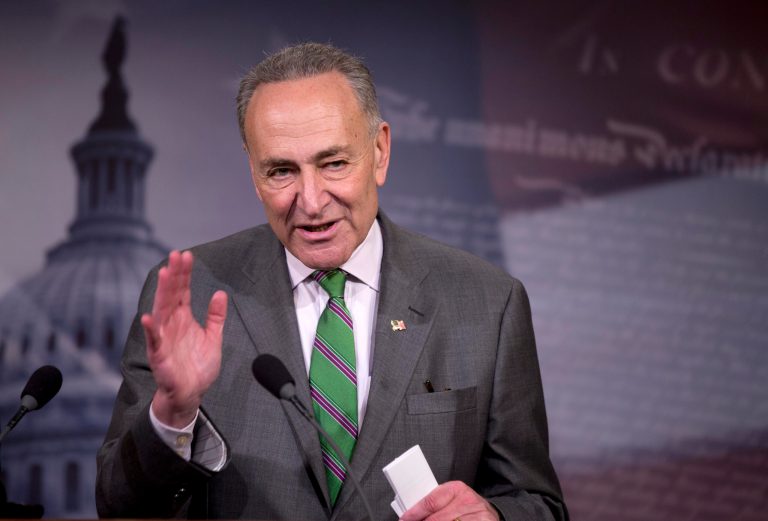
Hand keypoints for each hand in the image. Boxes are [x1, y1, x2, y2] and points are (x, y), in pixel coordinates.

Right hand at [142, 250, 227, 427]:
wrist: (190, 395)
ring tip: (165, 274)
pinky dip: (151, 329)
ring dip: (163, 293)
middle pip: (172, 295)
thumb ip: (216, 316)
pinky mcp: (159, 355)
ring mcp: (164, 338)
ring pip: (162, 310)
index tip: (187, 255)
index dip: (185, 274)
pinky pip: (154, 340)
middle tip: (176, 254)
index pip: (184, 291)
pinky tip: (148, 316)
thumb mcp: (213, 338)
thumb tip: (220, 293)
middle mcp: (172, 324)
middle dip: (174, 275)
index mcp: (184, 318)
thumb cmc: (198, 367)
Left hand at [400, 481, 499, 520]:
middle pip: (436, 518)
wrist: (489, 515)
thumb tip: (411, 513)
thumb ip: (435, 503)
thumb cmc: (466, 507)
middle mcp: (467, 500)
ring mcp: (476, 515)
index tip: (405, 519)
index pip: (430, 501)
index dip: (415, 512)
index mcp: (456, 489)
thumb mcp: (451, 499)